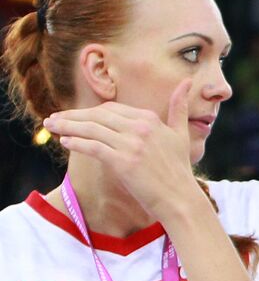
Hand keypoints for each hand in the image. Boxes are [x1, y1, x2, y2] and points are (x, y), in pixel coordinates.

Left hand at [43, 80, 201, 220]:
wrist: (180, 198)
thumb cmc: (179, 170)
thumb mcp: (181, 134)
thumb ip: (179, 108)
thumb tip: (186, 82)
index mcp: (150, 119)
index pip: (112, 109)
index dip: (89, 111)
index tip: (74, 114)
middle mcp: (140, 128)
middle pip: (97, 115)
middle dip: (72, 116)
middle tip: (53, 118)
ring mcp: (131, 145)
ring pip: (91, 129)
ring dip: (67, 126)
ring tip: (51, 126)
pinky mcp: (123, 162)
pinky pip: (93, 147)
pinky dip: (76, 143)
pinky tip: (64, 142)